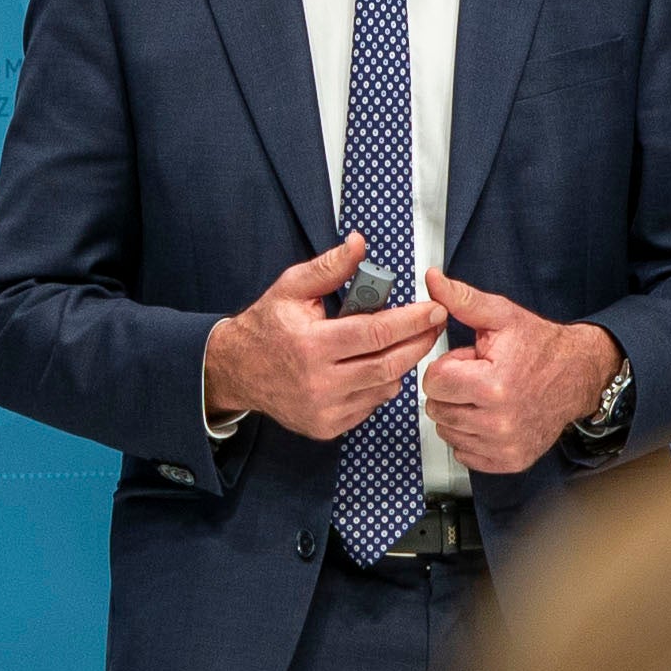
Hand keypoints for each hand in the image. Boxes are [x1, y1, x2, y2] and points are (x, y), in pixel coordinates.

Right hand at [202, 234, 448, 441]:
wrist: (236, 371)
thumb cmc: (266, 326)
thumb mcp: (291, 288)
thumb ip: (329, 267)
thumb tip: (359, 245)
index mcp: (310, 344)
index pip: (376, 333)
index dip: (411, 320)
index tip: (434, 309)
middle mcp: (319, 382)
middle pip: (389, 364)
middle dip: (419, 342)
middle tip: (433, 324)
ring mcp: (324, 409)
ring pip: (384, 387)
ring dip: (400, 364)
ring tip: (401, 343)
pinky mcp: (327, 426)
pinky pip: (370, 405)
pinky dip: (379, 385)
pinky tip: (371, 367)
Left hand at [423, 276, 620, 475]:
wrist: (579, 375)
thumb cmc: (540, 347)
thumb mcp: (501, 316)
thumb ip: (462, 300)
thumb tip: (432, 280)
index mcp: (493, 385)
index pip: (433, 382)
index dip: (447, 366)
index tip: (469, 362)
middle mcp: (499, 421)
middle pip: (437, 409)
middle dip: (451, 390)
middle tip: (480, 377)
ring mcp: (505, 445)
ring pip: (447, 431)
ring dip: (459, 413)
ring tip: (487, 396)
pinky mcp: (510, 460)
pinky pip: (465, 453)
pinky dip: (471, 436)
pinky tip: (490, 416)